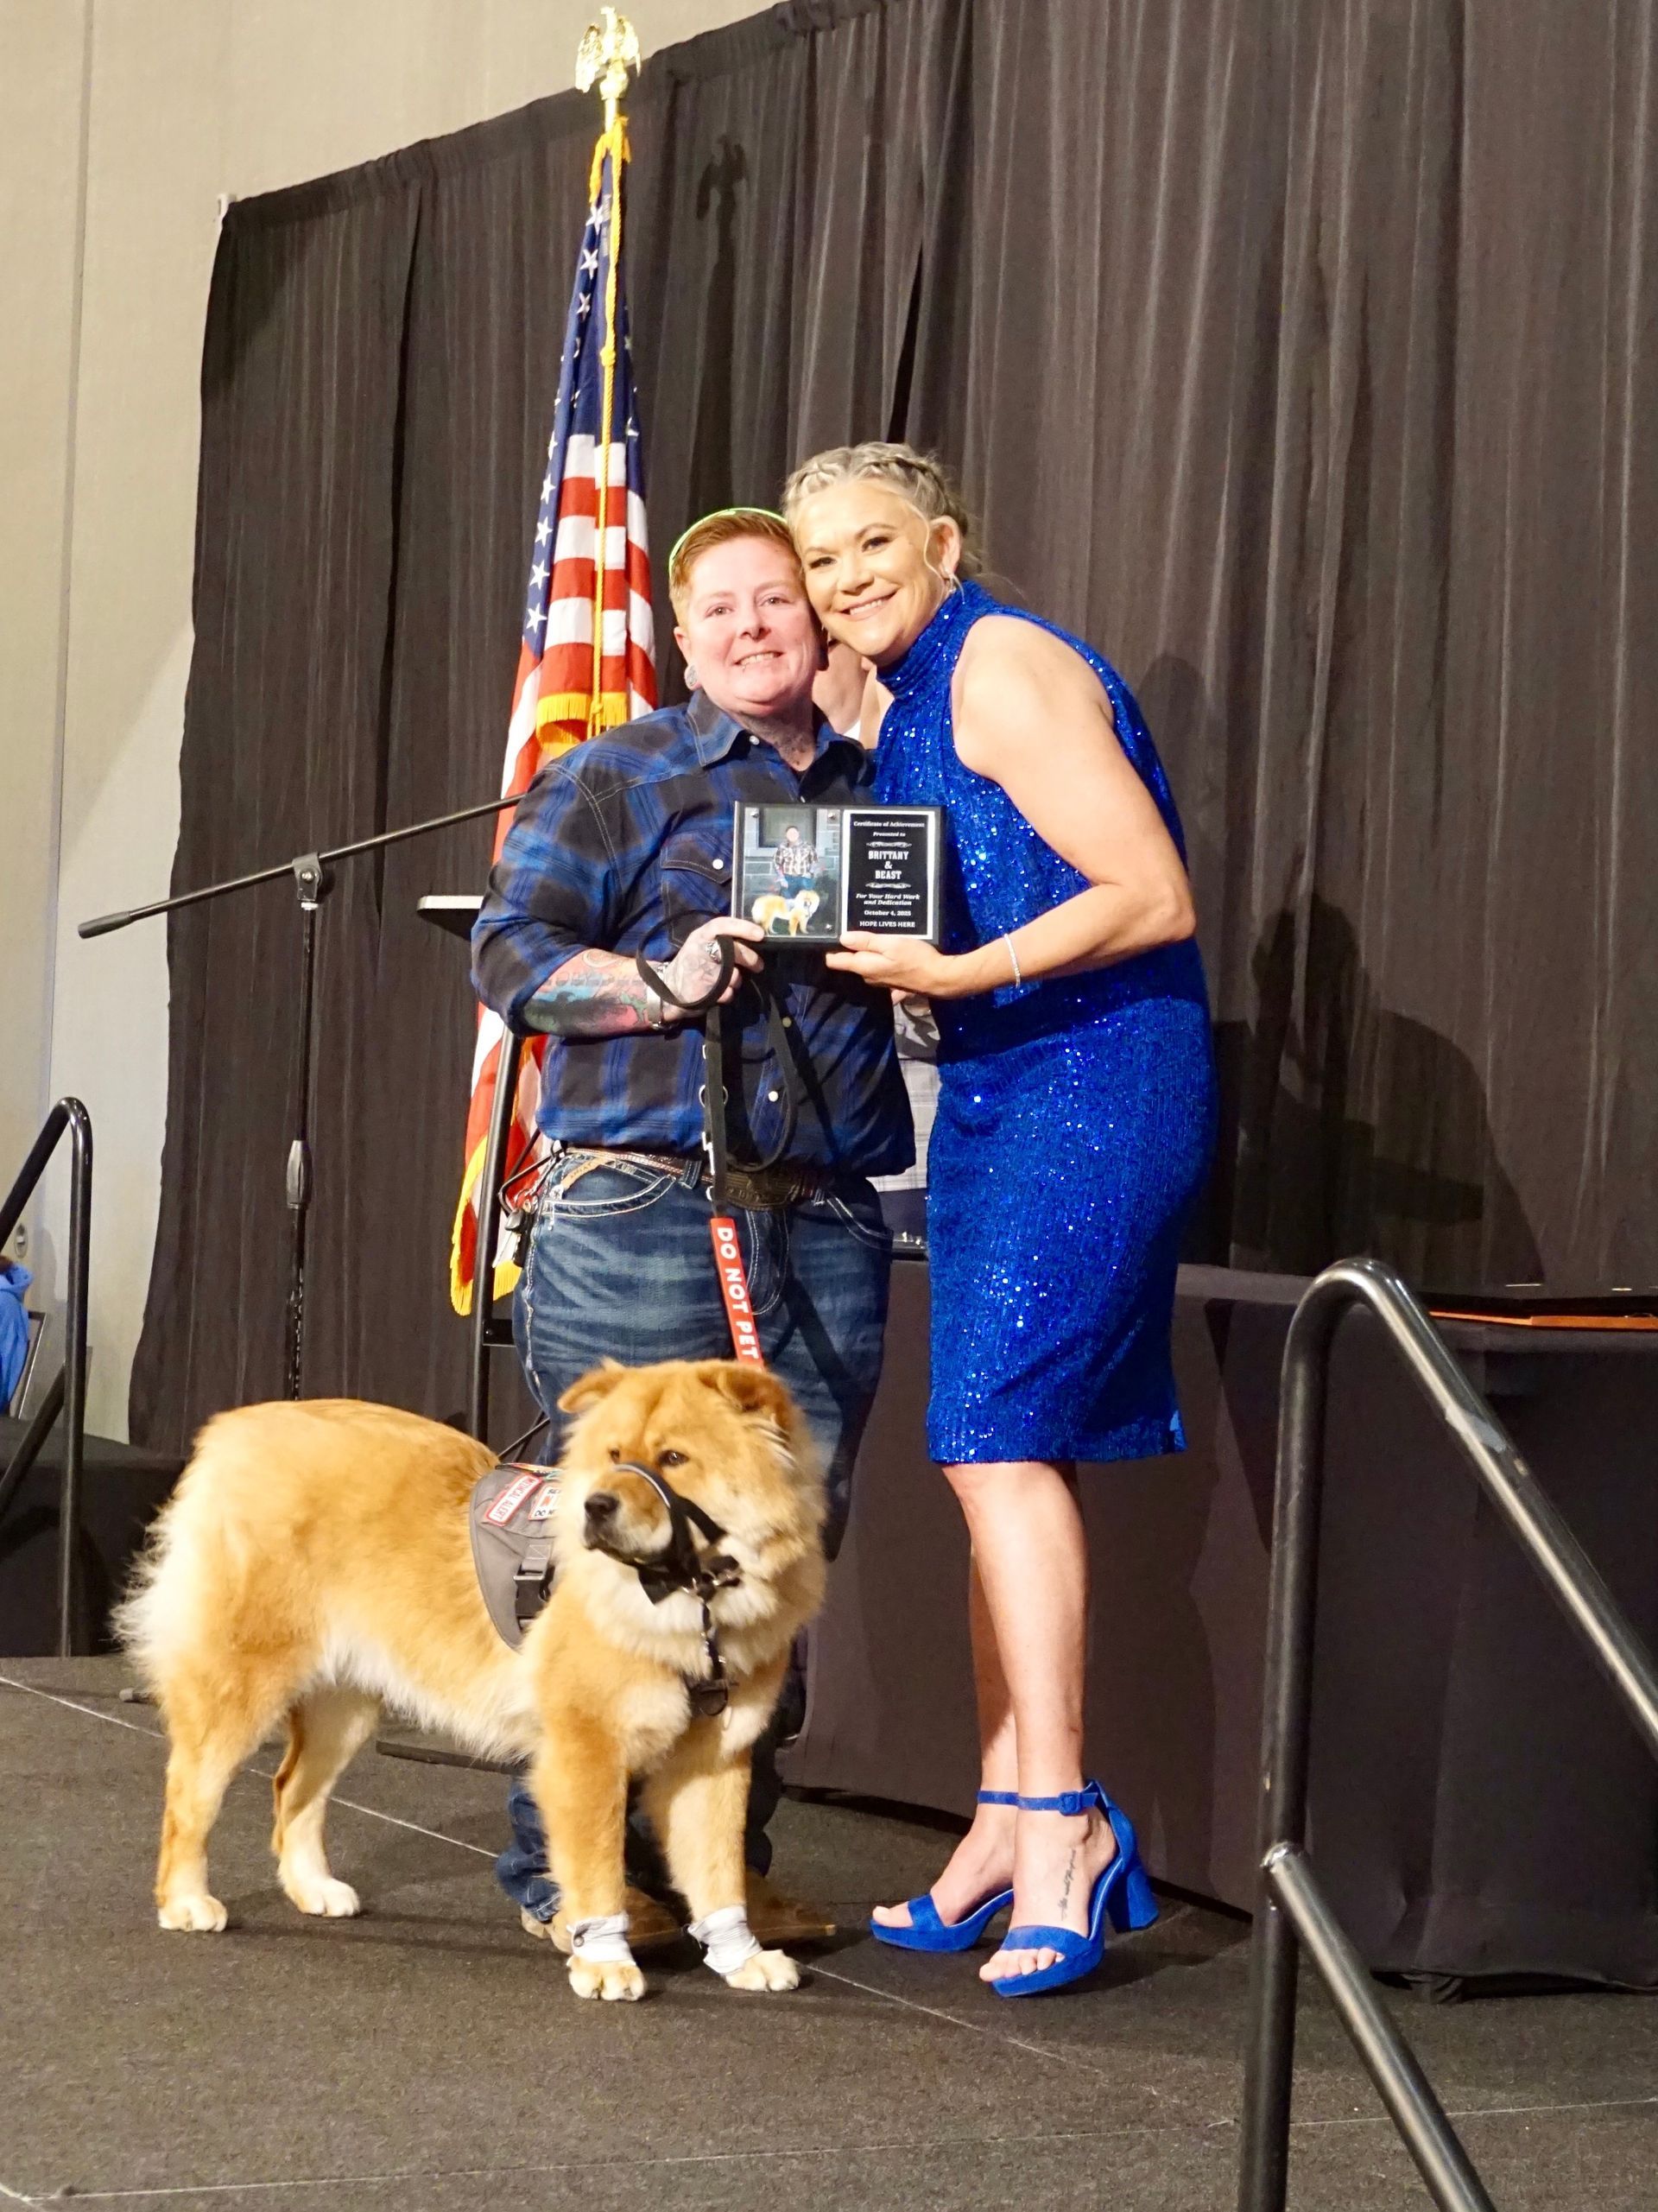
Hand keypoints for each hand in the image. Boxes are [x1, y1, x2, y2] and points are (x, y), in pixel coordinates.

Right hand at [659, 916, 764, 1018]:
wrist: (667, 990)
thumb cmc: (691, 966)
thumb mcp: (701, 946)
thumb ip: (722, 941)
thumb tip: (753, 940)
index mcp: (700, 937)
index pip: (722, 924)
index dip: (743, 927)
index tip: (760, 934)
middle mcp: (699, 950)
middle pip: (731, 949)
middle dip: (749, 958)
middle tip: (759, 966)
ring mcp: (700, 971)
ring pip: (733, 974)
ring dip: (736, 980)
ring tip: (729, 982)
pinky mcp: (701, 990)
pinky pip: (726, 992)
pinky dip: (727, 994)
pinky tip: (719, 993)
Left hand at [824, 932, 962, 996]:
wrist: (939, 978)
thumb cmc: (915, 958)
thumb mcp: (891, 944)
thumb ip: (866, 942)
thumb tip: (843, 938)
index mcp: (865, 966)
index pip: (837, 962)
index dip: (830, 951)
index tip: (826, 939)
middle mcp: (869, 978)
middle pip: (852, 964)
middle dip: (849, 951)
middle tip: (850, 933)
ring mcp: (881, 983)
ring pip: (866, 968)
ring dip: (865, 957)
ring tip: (868, 941)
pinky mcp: (892, 985)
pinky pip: (879, 975)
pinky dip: (878, 967)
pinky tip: (885, 958)